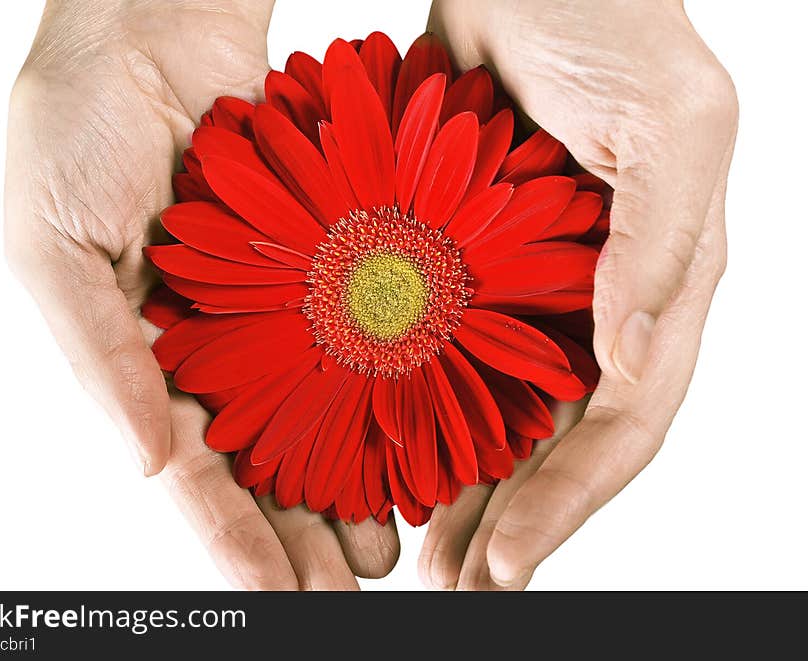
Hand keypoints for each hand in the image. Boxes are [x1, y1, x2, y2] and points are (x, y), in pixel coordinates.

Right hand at [5, 0, 398, 588]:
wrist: (149, 16)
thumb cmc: (77, 121)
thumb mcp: (52, 245)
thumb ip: (98, 358)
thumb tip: (148, 464)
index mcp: (137, 354)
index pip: (189, 469)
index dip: (232, 537)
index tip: (279, 596)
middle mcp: (206, 342)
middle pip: (261, 458)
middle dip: (303, 528)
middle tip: (356, 581)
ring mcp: (265, 304)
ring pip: (315, 412)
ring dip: (352, 477)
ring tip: (393, 539)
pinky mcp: (314, 258)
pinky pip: (352, 334)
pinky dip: (379, 387)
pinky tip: (416, 433)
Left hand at [419, 0, 736, 588]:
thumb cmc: (610, 27)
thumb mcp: (669, 129)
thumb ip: (663, 247)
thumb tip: (633, 360)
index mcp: (659, 289)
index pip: (619, 424)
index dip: (569, 500)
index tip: (505, 560)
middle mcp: (597, 305)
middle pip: (556, 439)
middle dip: (508, 515)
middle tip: (452, 581)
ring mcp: (532, 292)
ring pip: (499, 412)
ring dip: (462, 482)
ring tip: (416, 547)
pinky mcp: (472, 266)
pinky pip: (449, 356)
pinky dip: (423, 410)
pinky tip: (386, 451)